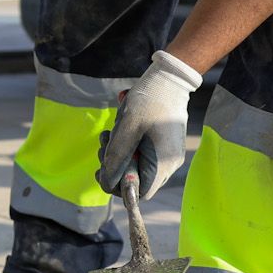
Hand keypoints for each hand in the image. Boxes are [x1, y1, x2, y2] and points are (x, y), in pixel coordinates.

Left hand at [96, 49, 201, 199]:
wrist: (169, 79)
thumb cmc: (149, 100)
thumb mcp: (127, 128)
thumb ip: (116, 158)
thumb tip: (107, 183)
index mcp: (163, 164)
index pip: (139, 193)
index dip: (118, 186)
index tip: (104, 168)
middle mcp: (169, 164)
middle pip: (136, 180)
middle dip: (115, 166)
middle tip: (103, 145)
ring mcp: (168, 155)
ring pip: (137, 167)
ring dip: (118, 154)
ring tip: (108, 135)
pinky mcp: (164, 146)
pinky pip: (142, 155)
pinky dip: (127, 146)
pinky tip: (119, 131)